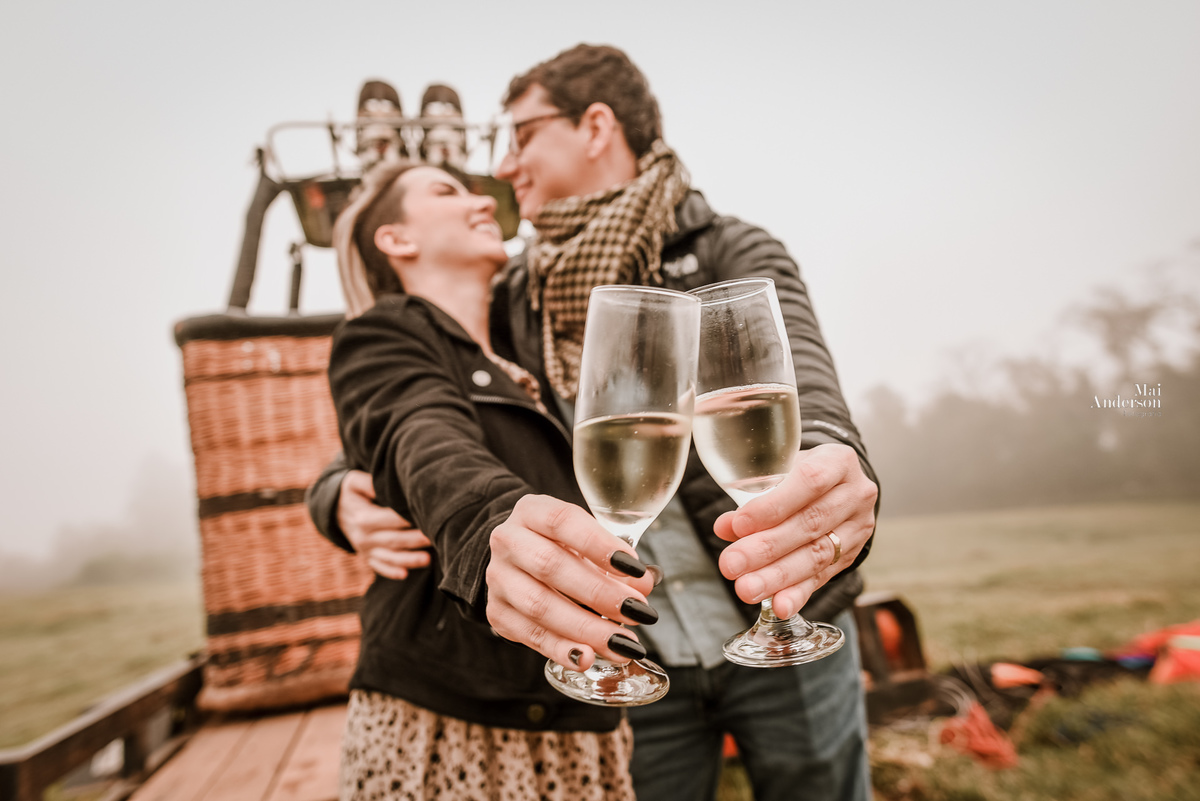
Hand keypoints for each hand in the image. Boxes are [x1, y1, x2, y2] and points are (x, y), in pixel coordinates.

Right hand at [339, 470, 431, 579]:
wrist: (333, 511)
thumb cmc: (351, 493)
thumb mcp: (354, 483)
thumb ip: (369, 484)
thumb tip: (385, 485)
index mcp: (363, 518)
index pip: (389, 519)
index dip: (406, 518)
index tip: (424, 515)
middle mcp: (364, 537)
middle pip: (393, 540)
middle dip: (414, 540)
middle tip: (435, 537)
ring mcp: (365, 550)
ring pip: (389, 557)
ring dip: (408, 560)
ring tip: (428, 559)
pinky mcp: (367, 558)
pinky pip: (380, 567)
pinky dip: (391, 572)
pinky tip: (405, 575)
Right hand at [486, 494, 656, 670]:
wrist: (516, 559)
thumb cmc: (560, 545)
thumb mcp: (587, 539)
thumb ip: (615, 559)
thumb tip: (644, 584)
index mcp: (532, 511)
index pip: (562, 521)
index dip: (598, 544)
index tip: (634, 567)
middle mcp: (508, 541)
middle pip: (551, 566)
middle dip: (599, 593)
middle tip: (636, 610)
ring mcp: (498, 578)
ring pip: (540, 606)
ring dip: (586, 628)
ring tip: (622, 642)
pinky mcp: (497, 613)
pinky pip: (530, 635)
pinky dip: (562, 649)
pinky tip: (589, 658)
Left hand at [714, 444, 877, 618]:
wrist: (837, 485)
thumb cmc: (800, 473)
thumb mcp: (780, 471)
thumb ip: (752, 495)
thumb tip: (725, 526)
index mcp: (839, 462)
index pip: (809, 481)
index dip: (773, 505)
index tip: (739, 524)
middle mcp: (855, 494)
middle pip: (810, 525)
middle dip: (767, 548)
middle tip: (731, 565)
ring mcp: (857, 528)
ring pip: (816, 555)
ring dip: (777, 576)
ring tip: (746, 588)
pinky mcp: (850, 556)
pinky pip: (823, 578)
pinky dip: (798, 593)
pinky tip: (779, 605)